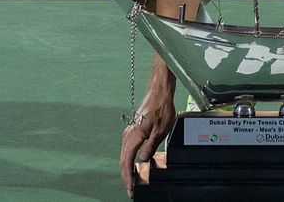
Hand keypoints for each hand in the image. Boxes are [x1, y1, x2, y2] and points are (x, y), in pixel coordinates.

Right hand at [119, 83, 175, 197]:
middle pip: (123, 161)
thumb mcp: (160, 131)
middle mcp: (128, 135)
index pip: (127, 162)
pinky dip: (128, 161)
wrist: (158, 93)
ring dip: (127, 170)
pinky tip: (134, 166)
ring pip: (124, 156)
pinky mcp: (132, 131)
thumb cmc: (161, 109)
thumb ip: (150, 147)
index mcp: (134, 136)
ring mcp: (129, 132)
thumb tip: (143, 160)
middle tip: (131, 190)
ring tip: (132, 182)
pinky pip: (127, 150)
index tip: (131, 188)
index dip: (128, 177)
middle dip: (126, 177)